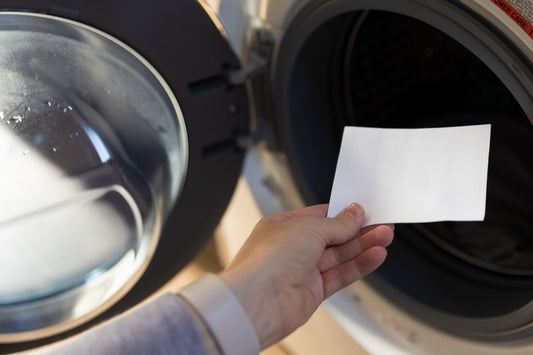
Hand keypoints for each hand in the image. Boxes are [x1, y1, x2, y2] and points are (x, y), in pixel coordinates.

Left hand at [219, 203, 393, 348]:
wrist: (257, 301)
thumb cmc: (267, 260)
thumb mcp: (308, 228)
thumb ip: (336, 224)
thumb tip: (353, 214)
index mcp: (282, 226)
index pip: (319, 216)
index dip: (342, 213)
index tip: (364, 210)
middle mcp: (291, 248)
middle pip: (332, 237)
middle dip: (359, 230)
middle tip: (382, 224)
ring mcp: (301, 271)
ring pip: (339, 256)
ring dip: (363, 246)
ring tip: (385, 237)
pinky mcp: (312, 292)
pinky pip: (340, 275)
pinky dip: (359, 266)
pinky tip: (375, 256)